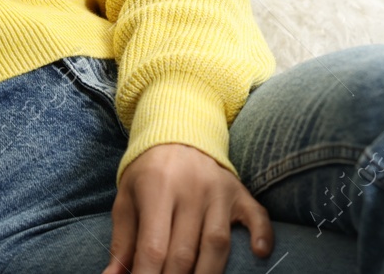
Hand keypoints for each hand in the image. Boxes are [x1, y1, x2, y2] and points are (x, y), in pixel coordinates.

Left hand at [102, 142, 272, 273]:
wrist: (178, 130)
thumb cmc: (148, 172)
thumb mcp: (126, 199)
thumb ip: (122, 242)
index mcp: (157, 188)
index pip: (153, 247)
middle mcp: (191, 190)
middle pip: (184, 253)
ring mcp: (219, 191)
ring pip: (217, 244)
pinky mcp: (240, 192)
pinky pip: (257, 215)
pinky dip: (261, 234)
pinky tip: (260, 253)